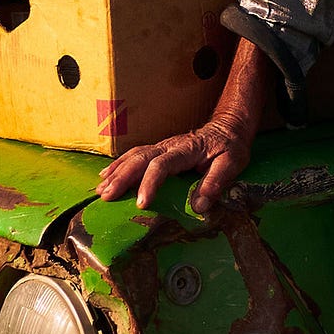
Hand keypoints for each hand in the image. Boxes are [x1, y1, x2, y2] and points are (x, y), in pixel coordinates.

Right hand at [95, 114, 252, 216]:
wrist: (229, 126)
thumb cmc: (230, 146)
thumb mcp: (232, 163)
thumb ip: (216, 183)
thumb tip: (199, 207)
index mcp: (186, 150)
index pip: (162, 165)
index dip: (150, 184)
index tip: (142, 204)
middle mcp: (169, 145)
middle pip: (140, 159)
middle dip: (122, 177)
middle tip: (107, 196)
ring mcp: (162, 146)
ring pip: (134, 156)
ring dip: (116, 172)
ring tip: (101, 189)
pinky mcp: (159, 150)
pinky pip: (134, 155)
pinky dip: (118, 165)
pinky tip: (106, 176)